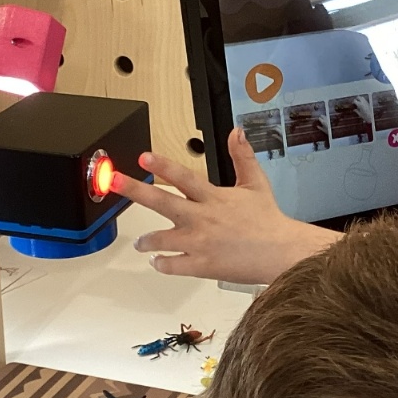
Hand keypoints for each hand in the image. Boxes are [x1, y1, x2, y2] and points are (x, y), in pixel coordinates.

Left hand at [114, 128, 336, 284]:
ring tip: (141, 242)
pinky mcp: (201, 265)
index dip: (162, 165)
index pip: (183, 177)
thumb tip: (236, 131)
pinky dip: (162, 263)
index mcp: (214, 197)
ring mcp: (200, 243)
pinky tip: (159, 261)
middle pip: (162, 202)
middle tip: (114, 182)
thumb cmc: (269, 221)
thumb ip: (242, 156)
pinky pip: (173, 265)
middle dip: (135, 190)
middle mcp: (202, 218)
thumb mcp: (256, 183)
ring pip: (161, 239)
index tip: (143, 156)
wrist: (282, 253)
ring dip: (146, 240)